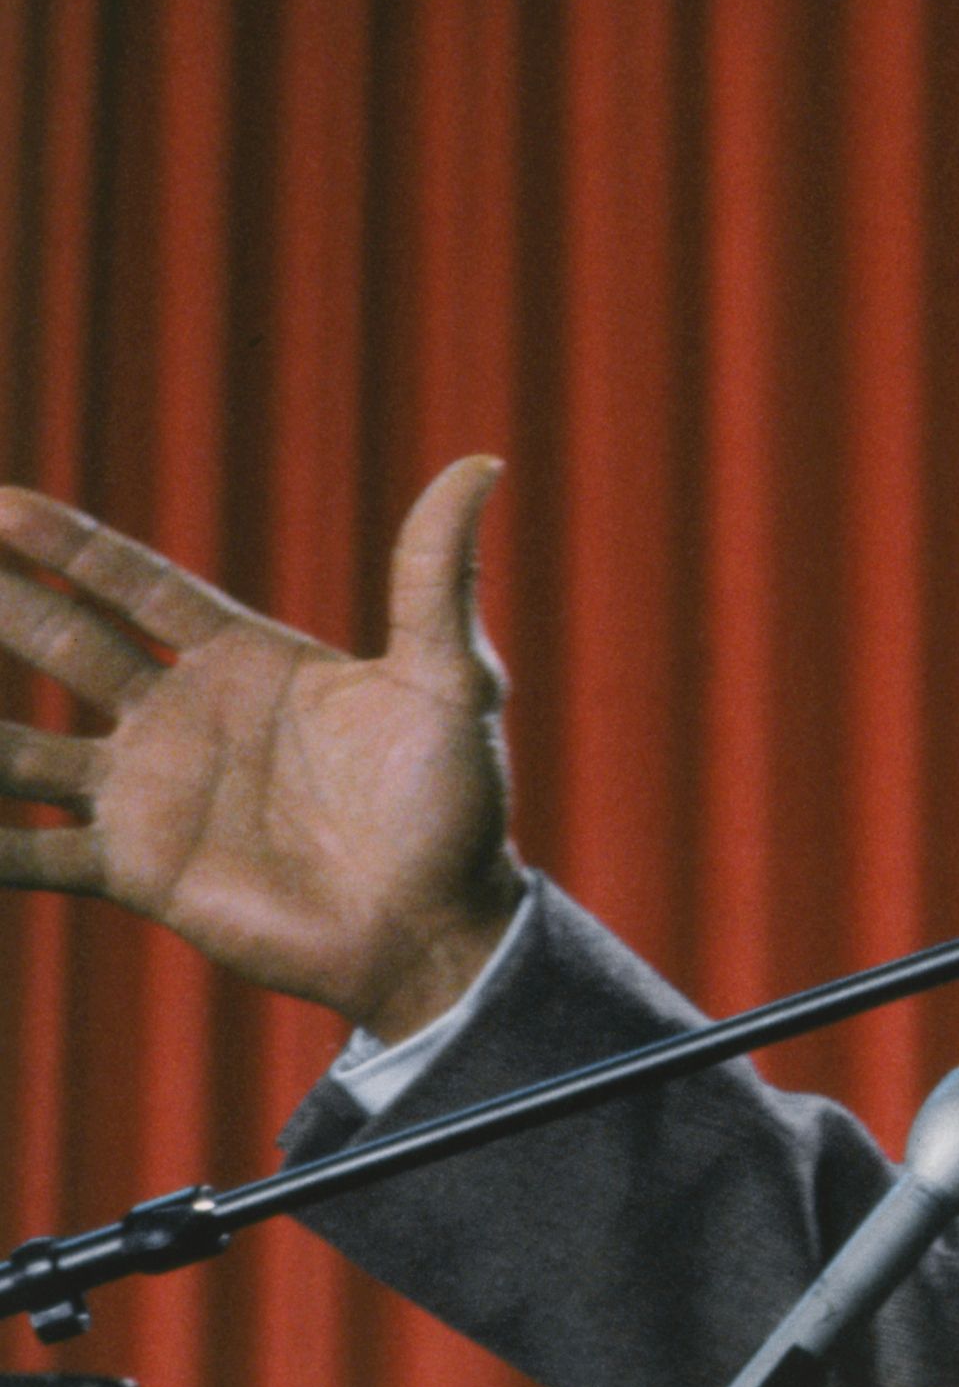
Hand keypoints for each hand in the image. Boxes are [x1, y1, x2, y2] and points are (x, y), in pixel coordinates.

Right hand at [0, 457, 525, 1039]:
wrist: (437, 925)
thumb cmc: (455, 803)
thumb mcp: (451, 681)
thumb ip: (437, 577)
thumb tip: (483, 461)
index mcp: (247, 661)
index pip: (135, 586)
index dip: (67, 547)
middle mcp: (180, 718)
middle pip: (60, 645)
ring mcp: (147, 793)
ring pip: (16, 746)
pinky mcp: (133, 869)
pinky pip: (26, 851)